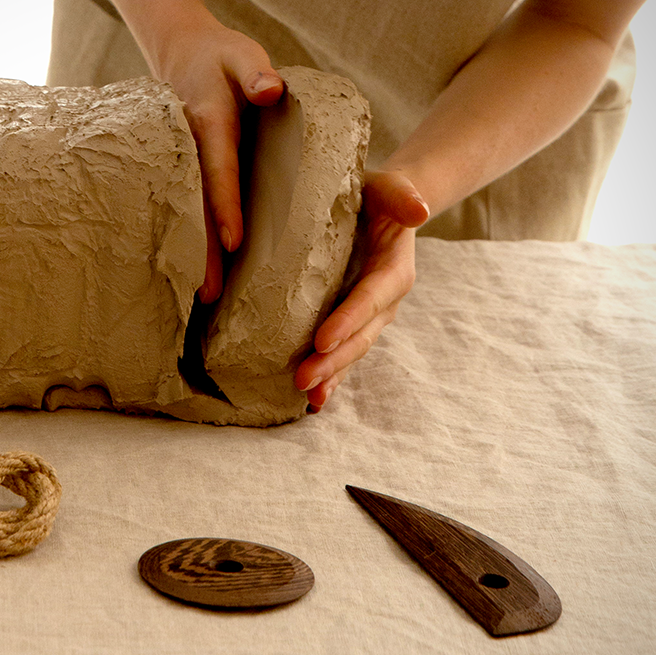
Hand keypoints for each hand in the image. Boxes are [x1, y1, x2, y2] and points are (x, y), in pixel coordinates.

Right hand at [140, 9, 283, 301]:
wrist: (183, 57)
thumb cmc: (223, 60)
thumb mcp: (242, 56)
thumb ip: (256, 73)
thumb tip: (270, 89)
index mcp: (208, 123)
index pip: (219, 169)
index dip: (224, 206)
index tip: (233, 242)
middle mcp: (189, 151)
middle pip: (196, 207)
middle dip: (203, 251)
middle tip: (209, 293)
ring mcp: (181, 167)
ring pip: (188, 216)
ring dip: (195, 256)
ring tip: (203, 297)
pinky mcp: (182, 177)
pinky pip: (188, 212)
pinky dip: (192, 243)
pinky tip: (199, 276)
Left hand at [294, 170, 428, 410]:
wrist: (379, 205)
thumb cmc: (377, 193)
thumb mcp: (389, 185)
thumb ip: (402, 194)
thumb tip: (419, 210)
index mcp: (393, 269)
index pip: (369, 298)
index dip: (349, 320)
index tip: (322, 339)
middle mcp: (384, 299)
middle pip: (360, 335)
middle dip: (334, 360)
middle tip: (304, 379)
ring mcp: (369, 315)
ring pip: (352, 350)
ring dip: (331, 374)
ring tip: (308, 397)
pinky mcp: (351, 321)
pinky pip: (343, 352)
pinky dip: (331, 376)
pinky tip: (312, 401)